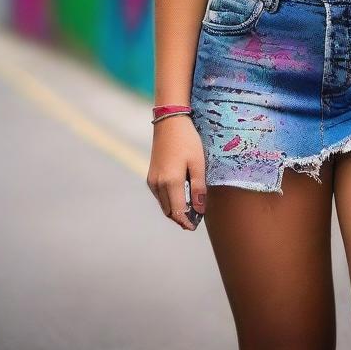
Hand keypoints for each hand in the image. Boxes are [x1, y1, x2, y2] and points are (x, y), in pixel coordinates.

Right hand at [146, 116, 206, 230]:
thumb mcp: (198, 163)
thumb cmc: (187, 141)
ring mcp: (152, 181)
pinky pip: (159, 196)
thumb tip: (200, 210)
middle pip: (169, 211)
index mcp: (171, 182)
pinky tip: (180, 197)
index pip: (178, 212)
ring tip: (190, 210)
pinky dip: (169, 201)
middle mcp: (158, 184)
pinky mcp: (150, 176)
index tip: (195, 227)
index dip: (186, 222)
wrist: (169, 122)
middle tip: (194, 220)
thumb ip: (199, 188)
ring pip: (163, 205)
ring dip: (174, 210)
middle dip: (181, 218)